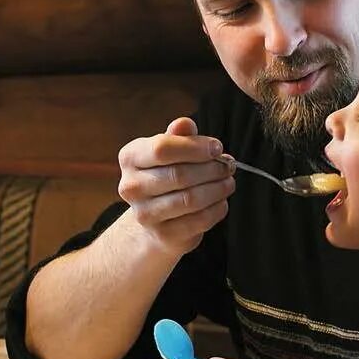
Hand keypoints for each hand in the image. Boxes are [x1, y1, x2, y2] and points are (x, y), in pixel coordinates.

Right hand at [117, 118, 232, 255]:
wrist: (154, 220)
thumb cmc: (165, 176)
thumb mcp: (169, 151)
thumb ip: (178, 136)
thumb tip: (185, 123)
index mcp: (130, 158)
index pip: (162, 148)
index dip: (195, 147)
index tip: (217, 147)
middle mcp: (130, 186)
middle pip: (179, 175)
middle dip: (211, 169)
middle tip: (228, 166)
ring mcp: (144, 214)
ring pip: (191, 199)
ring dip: (217, 189)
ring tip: (228, 182)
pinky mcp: (163, 235)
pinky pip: (199, 220)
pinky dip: (217, 209)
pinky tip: (221, 201)